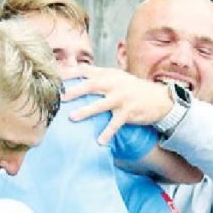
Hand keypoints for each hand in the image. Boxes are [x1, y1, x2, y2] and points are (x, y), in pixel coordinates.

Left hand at [61, 66, 175, 144]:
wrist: (158, 98)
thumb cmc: (131, 88)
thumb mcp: (116, 77)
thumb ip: (97, 75)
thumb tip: (73, 72)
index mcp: (108, 74)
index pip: (85, 70)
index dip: (69, 73)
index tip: (54, 77)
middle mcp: (114, 84)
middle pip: (91, 85)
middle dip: (75, 91)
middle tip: (60, 98)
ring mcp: (122, 98)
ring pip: (102, 104)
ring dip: (86, 111)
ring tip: (72, 118)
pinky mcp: (129, 111)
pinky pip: (116, 123)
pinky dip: (108, 133)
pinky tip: (100, 142)